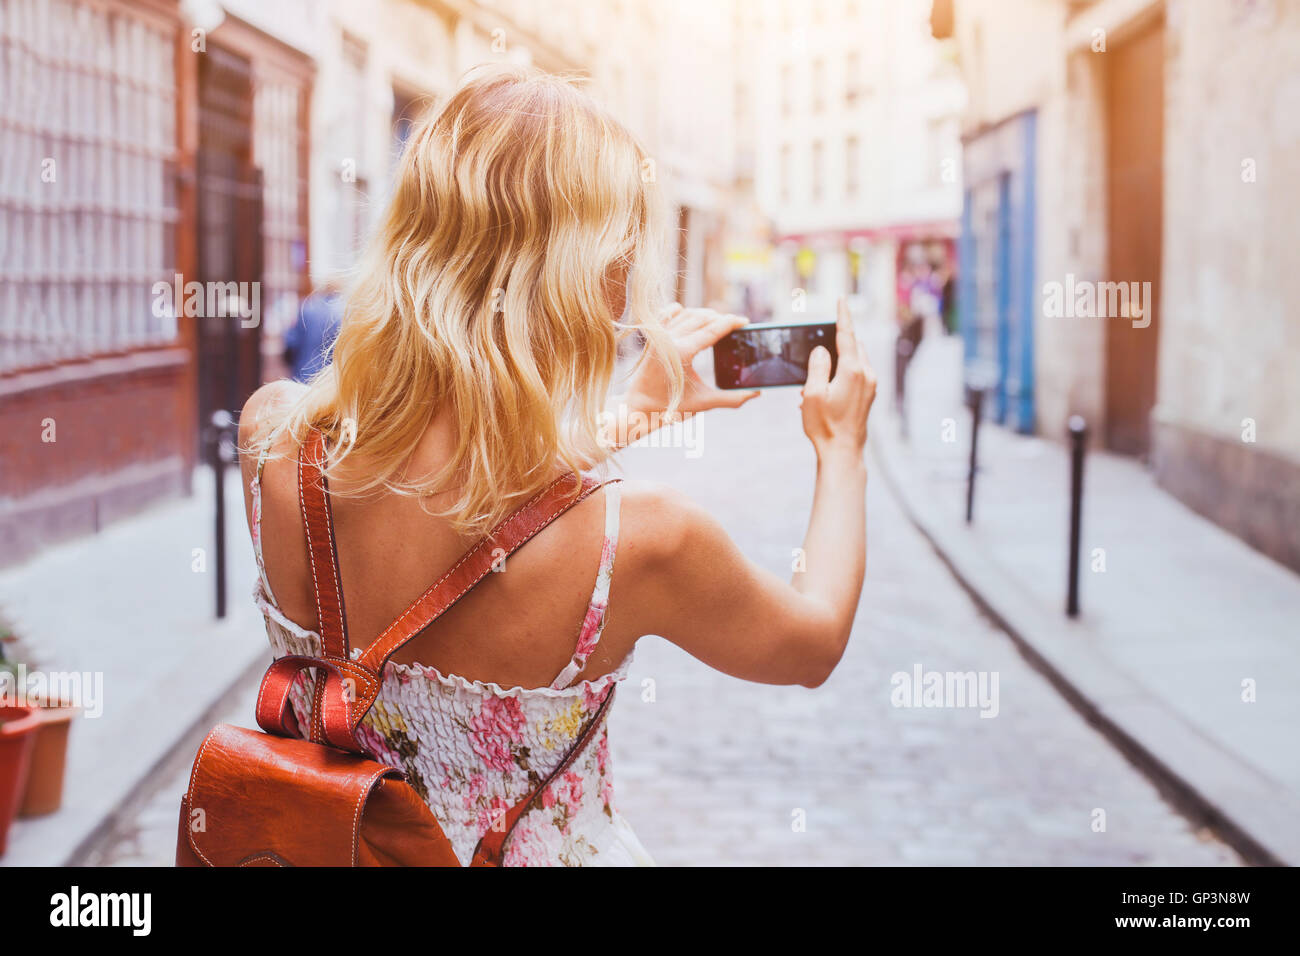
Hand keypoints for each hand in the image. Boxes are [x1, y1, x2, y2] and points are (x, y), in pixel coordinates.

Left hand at [621, 304, 760, 421]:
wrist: (639, 408)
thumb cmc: (670, 409)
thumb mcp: (704, 403)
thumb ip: (732, 399)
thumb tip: (756, 394)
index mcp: (682, 352)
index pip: (713, 329)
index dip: (732, 322)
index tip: (745, 322)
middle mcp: (669, 339)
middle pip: (703, 317)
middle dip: (721, 318)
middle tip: (735, 325)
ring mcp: (659, 336)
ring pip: (688, 313)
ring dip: (704, 315)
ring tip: (718, 322)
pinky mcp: (652, 337)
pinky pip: (668, 313)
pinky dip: (682, 311)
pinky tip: (692, 316)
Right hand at [800, 298, 875, 459]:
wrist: (843, 452)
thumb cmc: (825, 426)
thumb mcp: (813, 394)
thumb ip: (817, 366)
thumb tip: (822, 350)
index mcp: (852, 371)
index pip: (847, 335)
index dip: (843, 316)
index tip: (842, 300)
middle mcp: (866, 374)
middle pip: (852, 346)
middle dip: (837, 343)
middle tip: (819, 353)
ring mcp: (871, 385)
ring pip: (855, 359)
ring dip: (839, 361)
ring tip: (818, 381)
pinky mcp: (869, 395)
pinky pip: (856, 373)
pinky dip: (842, 373)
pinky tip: (827, 390)